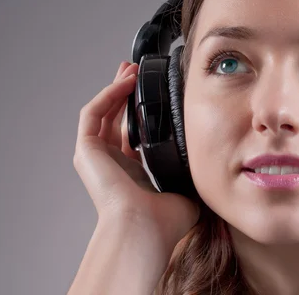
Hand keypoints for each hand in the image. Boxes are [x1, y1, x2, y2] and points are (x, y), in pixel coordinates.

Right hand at [73, 61, 198, 243]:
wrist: (145, 229)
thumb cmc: (164, 221)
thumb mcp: (186, 190)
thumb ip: (192, 174)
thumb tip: (212, 163)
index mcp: (133, 173)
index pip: (132, 134)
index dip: (140, 110)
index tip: (152, 91)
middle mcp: (111, 163)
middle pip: (114, 118)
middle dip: (124, 92)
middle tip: (135, 71)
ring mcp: (96, 157)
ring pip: (101, 112)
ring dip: (115, 88)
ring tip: (130, 69)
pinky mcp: (86, 150)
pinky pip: (93, 114)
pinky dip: (108, 95)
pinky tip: (125, 82)